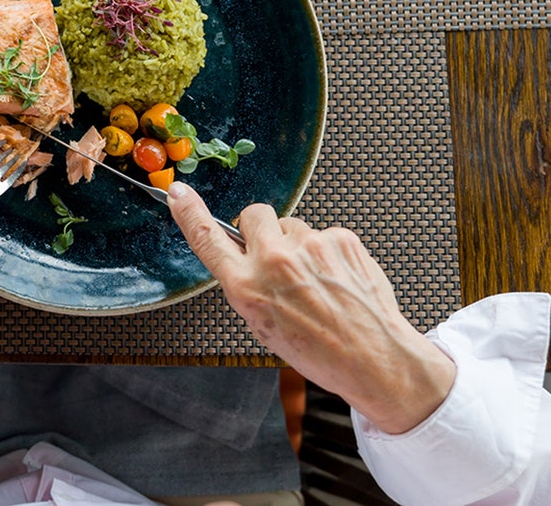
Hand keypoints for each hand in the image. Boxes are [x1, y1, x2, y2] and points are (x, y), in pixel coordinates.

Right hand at [166, 182, 454, 433]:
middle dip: (260, 229)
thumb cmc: (318, 351)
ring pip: (292, 226)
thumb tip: (249, 256)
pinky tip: (338, 280)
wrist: (372, 357)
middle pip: (253, 214)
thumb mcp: (263, 325)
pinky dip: (328, 253)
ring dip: (298, 245)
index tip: (178, 194)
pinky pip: (324, 234)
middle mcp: (274, 261)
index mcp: (246, 288)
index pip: (207, 239)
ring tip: (317, 282)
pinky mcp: (341, 238)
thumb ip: (250, 285)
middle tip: (276, 256)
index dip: (189, 213)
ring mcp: (310, 245)